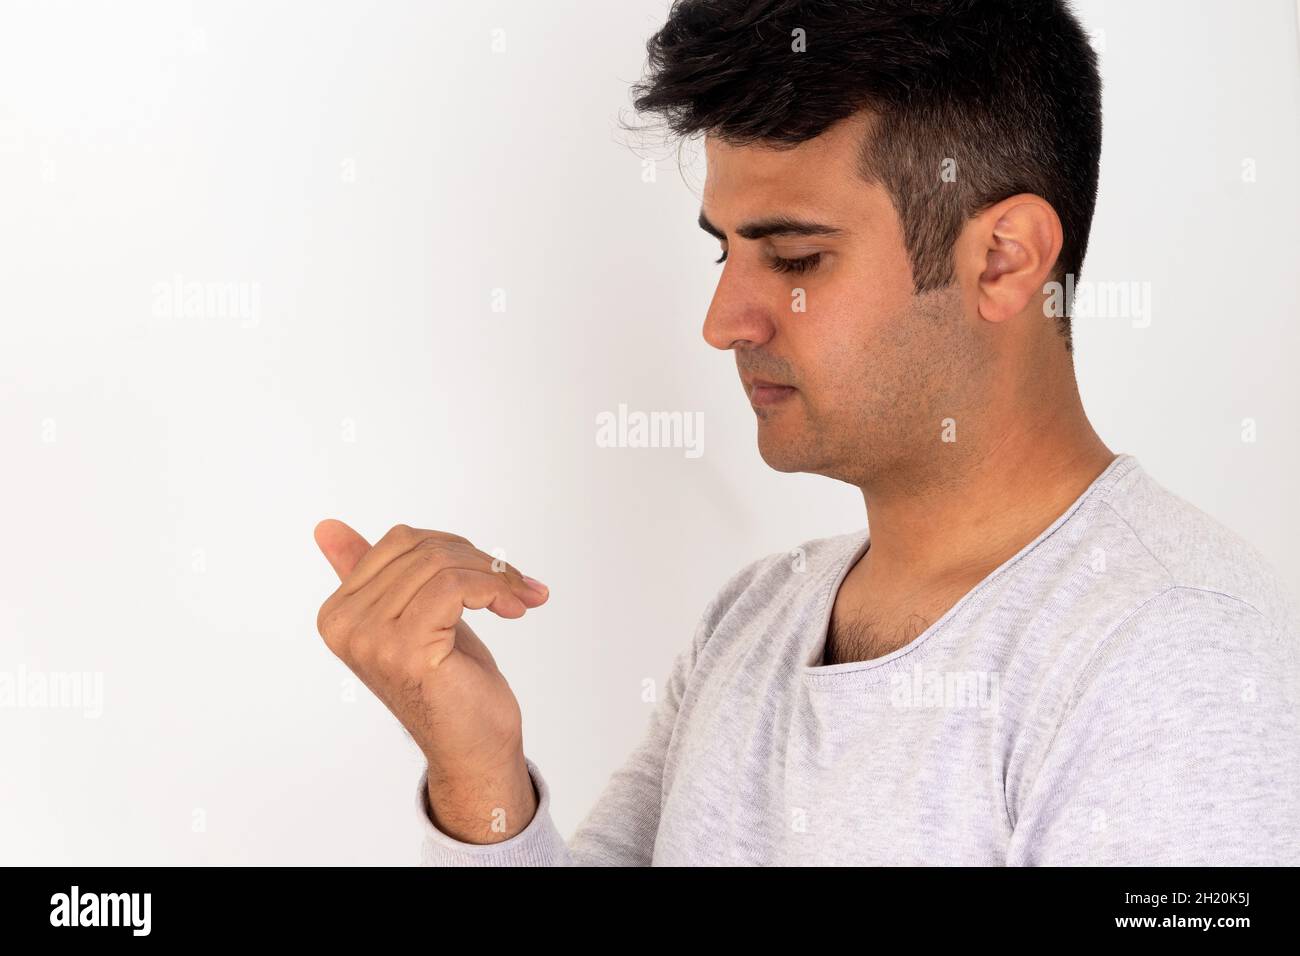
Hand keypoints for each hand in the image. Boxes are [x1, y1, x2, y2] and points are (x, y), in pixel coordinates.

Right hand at [313, 520, 547, 796]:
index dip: (454, 547)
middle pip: (422, 550)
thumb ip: (373, 576)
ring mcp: (371, 640)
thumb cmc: (450, 681)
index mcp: (337, 613)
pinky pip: (454, 587)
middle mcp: (345, 626)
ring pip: (441, 565)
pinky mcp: (405, 650)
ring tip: (518, 598)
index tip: (492, 571)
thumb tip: (326, 527)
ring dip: (494, 576)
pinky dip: (494, 589)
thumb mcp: (414, 614)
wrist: (473, 747)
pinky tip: (514, 609)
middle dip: (479, 561)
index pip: (399, 541)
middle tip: (516, 585)